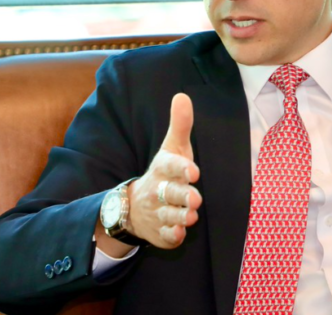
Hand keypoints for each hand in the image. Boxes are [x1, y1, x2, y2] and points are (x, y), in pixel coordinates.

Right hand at [126, 93, 202, 248]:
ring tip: (191, 216)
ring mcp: (158, 212)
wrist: (135, 205)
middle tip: (195, 198)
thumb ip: (180, 125)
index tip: (194, 171)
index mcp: (163, 168)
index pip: (171, 166)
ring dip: (180, 217)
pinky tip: (178, 233)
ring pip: (170, 216)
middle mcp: (159, 190)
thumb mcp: (172, 148)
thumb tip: (182, 96)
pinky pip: (165, 236)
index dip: (182, 169)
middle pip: (171, 193)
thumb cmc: (165, 171)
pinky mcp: (160, 231)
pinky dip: (171, 236)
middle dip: (183, 196)